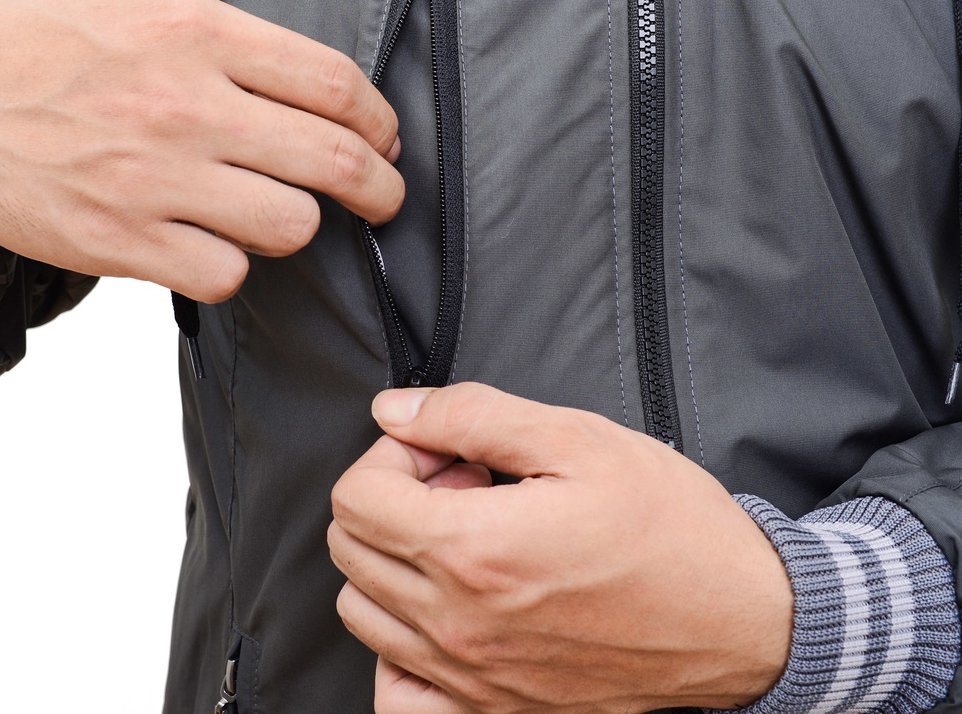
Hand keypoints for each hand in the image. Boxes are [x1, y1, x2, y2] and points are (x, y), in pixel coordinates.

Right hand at [0, 0, 402, 300]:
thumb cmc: (35, 48)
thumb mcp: (135, 3)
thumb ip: (224, 38)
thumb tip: (306, 82)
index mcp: (195, 32)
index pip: (334, 82)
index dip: (380, 119)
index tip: (387, 139)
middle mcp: (185, 104)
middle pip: (334, 158)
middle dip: (382, 188)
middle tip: (386, 197)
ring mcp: (153, 177)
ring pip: (291, 225)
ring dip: (299, 226)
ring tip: (278, 215)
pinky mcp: (121, 241)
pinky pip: (226, 274)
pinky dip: (231, 267)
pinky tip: (211, 245)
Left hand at [329, 383, 792, 713]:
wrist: (743, 619)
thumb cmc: (670, 526)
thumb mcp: (577, 439)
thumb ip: (471, 416)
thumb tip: (396, 410)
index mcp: (474, 550)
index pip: (356, 497)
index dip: (393, 455)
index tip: (445, 450)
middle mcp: (459, 624)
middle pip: (350, 549)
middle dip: (393, 498)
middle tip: (460, 484)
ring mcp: (473, 679)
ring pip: (364, 613)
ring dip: (396, 560)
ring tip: (464, 537)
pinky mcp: (496, 712)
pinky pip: (399, 691)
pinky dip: (401, 644)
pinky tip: (449, 607)